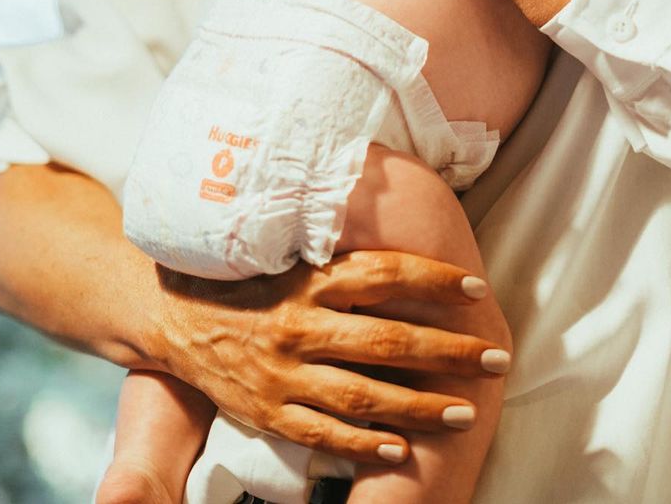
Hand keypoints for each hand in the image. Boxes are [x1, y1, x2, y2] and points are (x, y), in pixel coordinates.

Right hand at [157, 249, 503, 465]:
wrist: (174, 313)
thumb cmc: (251, 277)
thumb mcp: (293, 252)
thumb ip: (344, 252)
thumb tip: (402, 223)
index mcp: (310, 278)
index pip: (384, 274)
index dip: (433, 280)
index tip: (476, 290)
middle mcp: (299, 325)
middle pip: (387, 341)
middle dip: (448, 352)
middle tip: (496, 358)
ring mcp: (283, 374)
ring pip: (363, 396)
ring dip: (420, 407)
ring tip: (467, 410)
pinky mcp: (267, 412)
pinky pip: (322, 434)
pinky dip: (365, 445)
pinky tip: (404, 448)